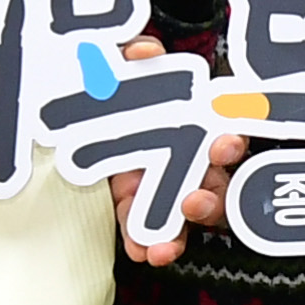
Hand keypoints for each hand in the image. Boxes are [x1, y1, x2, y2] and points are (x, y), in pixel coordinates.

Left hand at [109, 31, 250, 267]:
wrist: (76, 113)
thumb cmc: (115, 87)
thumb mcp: (123, 64)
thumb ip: (137, 55)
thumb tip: (143, 51)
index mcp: (195, 124)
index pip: (223, 136)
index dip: (228, 143)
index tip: (224, 144)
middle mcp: (189, 161)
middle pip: (214, 188)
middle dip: (209, 198)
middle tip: (192, 202)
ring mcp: (165, 189)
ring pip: (185, 219)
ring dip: (179, 233)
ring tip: (164, 248)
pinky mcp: (138, 210)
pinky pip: (150, 233)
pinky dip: (146, 244)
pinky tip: (142, 253)